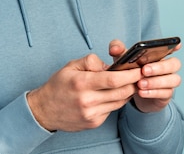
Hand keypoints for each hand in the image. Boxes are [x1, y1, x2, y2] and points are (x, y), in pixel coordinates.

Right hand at [27, 53, 141, 131]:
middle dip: (133, 83)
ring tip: (127, 83)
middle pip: (121, 92)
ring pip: (120, 102)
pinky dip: (115, 101)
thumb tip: (109, 65)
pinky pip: (112, 110)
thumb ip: (91, 62)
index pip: (113, 79)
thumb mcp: (70, 66)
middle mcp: (87, 100)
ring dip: (127, 92)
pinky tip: (111, 94)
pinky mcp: (94, 122)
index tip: (138, 69)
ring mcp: (91, 114)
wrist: (45, 109)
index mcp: (81, 83)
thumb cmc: (58, 86)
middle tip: (138, 76)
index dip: (130, 75)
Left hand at [108, 40, 181, 112]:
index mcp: (159, 55)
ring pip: (174, 80)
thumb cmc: (129, 70)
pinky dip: (153, 92)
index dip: (175, 46)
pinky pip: (166, 93)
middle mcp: (167, 67)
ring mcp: (169, 81)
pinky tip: (141, 92)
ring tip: (140, 83)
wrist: (130, 93)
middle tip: (144, 70)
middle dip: (160, 67)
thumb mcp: (122, 59)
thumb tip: (114, 49)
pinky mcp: (166, 95)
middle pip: (174, 64)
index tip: (177, 45)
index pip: (171, 48)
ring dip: (156, 82)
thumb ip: (118, 50)